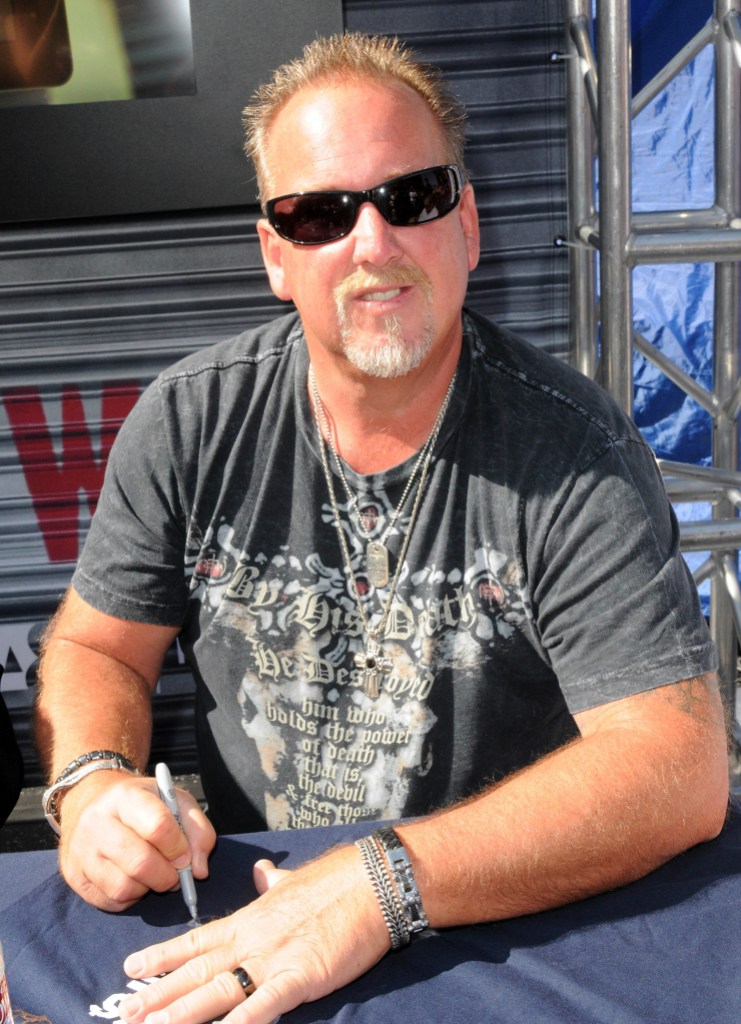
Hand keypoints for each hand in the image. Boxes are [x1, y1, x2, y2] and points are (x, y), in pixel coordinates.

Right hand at [57, 772, 215, 910]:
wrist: (92, 802)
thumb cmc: (143, 805)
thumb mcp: (176, 802)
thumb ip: (198, 831)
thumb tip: (200, 871)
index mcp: (126, 796)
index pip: (158, 826)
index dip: (178, 847)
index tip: (185, 856)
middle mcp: (97, 821)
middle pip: (140, 862)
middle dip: (167, 876)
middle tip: (174, 874)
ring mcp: (81, 850)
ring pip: (123, 887)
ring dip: (148, 888)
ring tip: (152, 874)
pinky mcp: (74, 875)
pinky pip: (109, 901)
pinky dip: (130, 897)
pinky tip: (133, 879)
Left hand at [119, 843, 390, 1023]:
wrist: (372, 880)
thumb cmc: (338, 880)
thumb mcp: (295, 880)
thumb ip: (273, 883)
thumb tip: (262, 872)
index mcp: (251, 919)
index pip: (197, 941)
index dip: (163, 957)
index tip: (131, 970)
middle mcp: (253, 940)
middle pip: (196, 971)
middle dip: (159, 996)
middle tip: (124, 1015)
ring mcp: (274, 958)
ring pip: (218, 990)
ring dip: (182, 1013)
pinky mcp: (301, 975)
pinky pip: (264, 1003)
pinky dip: (242, 1019)